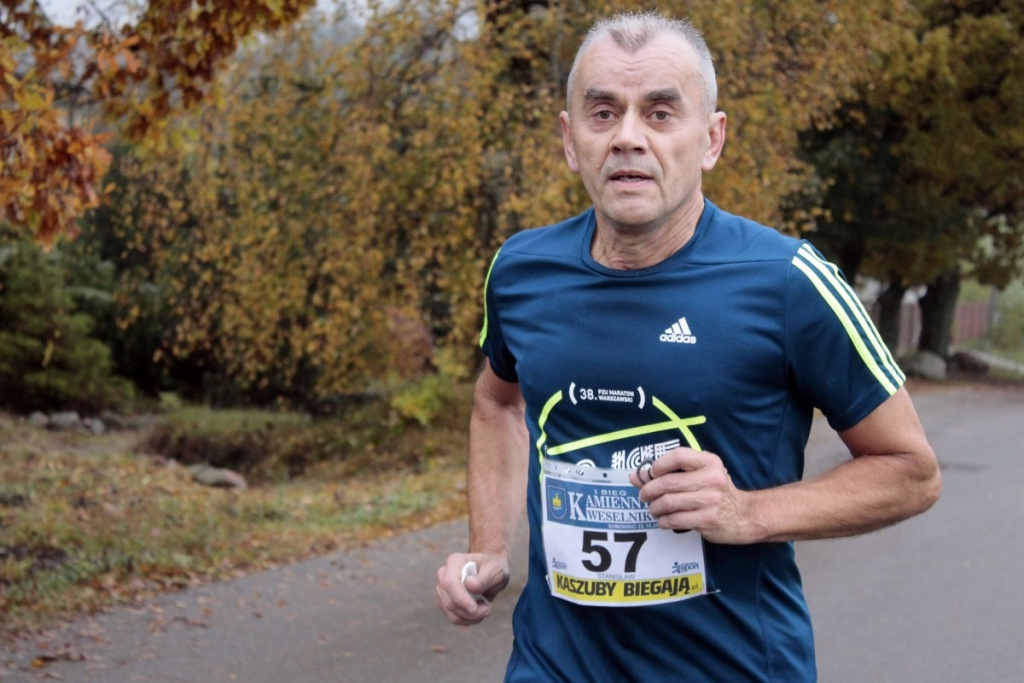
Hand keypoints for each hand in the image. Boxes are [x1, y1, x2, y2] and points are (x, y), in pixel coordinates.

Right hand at [435, 552, 509, 624]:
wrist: (491, 574)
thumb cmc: (493, 569)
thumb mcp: (496, 571)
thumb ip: (485, 577)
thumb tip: (469, 585)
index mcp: (454, 562)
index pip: (449, 582)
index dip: (460, 598)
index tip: (474, 608)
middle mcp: (444, 575)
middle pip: (449, 602)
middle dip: (469, 612)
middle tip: (488, 609)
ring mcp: (442, 590)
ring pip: (451, 613)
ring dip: (471, 617)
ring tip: (485, 608)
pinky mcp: (445, 603)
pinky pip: (454, 618)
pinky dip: (469, 619)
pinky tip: (479, 612)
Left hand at [629, 447, 756, 544]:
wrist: (745, 515)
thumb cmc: (717, 491)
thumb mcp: (700, 475)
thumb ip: (670, 473)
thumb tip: (636, 476)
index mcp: (709, 462)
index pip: (678, 456)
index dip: (659, 465)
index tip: (651, 474)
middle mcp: (711, 478)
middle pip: (668, 483)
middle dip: (649, 490)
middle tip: (644, 496)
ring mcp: (710, 500)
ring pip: (668, 503)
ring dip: (654, 508)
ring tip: (654, 509)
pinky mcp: (707, 519)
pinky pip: (674, 520)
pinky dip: (663, 521)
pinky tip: (664, 520)